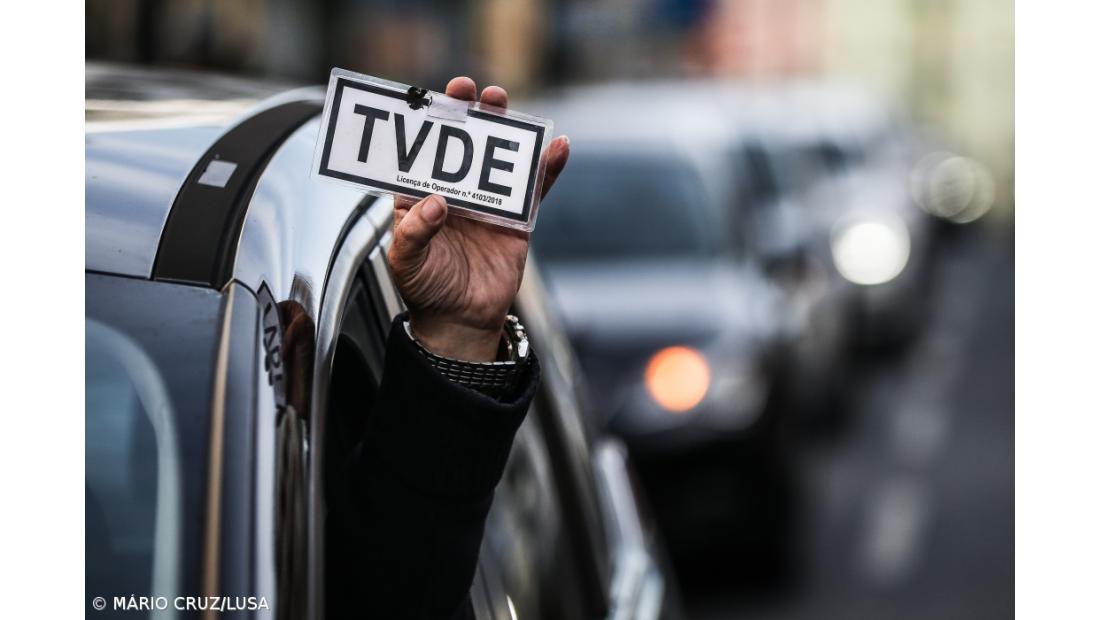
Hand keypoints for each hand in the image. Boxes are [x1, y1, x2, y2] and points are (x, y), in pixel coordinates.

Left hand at [388, 76, 569, 361]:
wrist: (460, 321)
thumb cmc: (425, 290)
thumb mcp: (406, 262)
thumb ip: (415, 232)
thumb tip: (436, 204)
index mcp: (419, 195)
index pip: (423, 151)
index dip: (429, 123)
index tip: (435, 101)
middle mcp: (453, 191)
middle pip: (462, 143)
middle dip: (467, 114)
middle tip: (472, 91)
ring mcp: (486, 202)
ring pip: (497, 157)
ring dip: (503, 128)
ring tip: (502, 103)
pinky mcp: (515, 219)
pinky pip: (533, 189)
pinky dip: (546, 168)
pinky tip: (557, 147)